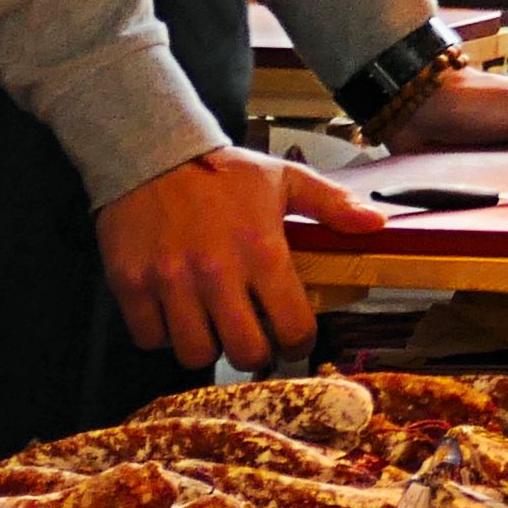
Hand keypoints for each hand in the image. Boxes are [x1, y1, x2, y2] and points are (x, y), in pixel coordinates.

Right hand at [95, 148, 380, 368]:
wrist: (151, 153)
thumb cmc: (223, 173)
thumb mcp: (285, 179)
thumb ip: (332, 204)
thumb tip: (377, 222)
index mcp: (262, 250)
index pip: (293, 327)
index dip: (300, 342)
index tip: (294, 337)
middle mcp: (217, 272)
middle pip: (245, 353)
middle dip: (256, 355)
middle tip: (254, 340)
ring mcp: (170, 281)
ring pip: (194, 353)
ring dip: (208, 346)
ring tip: (213, 327)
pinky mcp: (130, 284)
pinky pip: (149, 338)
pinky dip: (162, 334)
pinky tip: (175, 314)